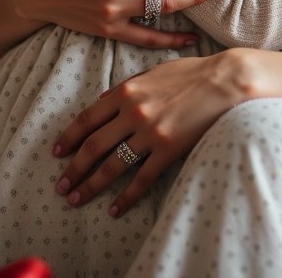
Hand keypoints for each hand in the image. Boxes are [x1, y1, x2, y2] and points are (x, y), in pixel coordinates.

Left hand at [52, 51, 247, 216]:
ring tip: (77, 199)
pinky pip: (141, 179)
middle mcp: (132, 113)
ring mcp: (150, 133)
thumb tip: (103, 100)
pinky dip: (126, 197)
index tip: (57, 153)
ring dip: (91, 185)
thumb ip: (126, 87)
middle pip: (93, 146)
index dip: (69, 138)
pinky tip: (115, 209)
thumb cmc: (190, 73)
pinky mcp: (168, 150)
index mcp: (126, 91)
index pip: (87, 119)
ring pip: (111, 166)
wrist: (224, 81)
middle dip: (74, 169)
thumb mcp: (152, 72)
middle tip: (61, 185)